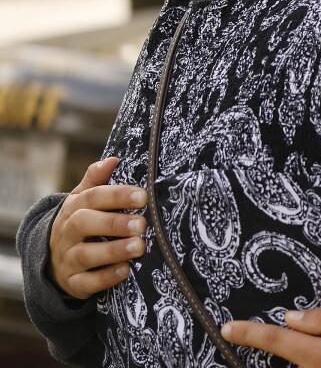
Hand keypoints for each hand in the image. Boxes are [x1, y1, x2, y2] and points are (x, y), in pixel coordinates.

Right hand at [48, 157, 146, 298]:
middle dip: (113, 223)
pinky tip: (126, 271)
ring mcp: (66, 259)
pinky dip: (106, 278)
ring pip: (85, 255)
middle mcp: (66, 233)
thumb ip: (96, 181)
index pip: (92, 197)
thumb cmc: (82, 223)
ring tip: (139, 246)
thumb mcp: (84, 201)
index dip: (116, 195)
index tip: (143, 196)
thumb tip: (113, 159)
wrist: (55, 261)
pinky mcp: (72, 283)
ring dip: (113, 251)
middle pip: (83, 224)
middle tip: (142, 224)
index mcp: (73, 208)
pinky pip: (85, 283)